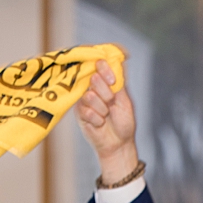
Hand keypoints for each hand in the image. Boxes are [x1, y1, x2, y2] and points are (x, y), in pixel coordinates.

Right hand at [75, 61, 137, 182]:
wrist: (119, 142)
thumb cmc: (123, 121)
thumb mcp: (125, 100)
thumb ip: (119, 81)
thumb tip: (119, 59)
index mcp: (104, 82)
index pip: (98, 66)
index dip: (104, 69)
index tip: (112, 80)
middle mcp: (92, 88)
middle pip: (94, 79)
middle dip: (107, 94)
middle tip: (111, 104)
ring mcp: (83, 99)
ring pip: (90, 96)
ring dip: (103, 109)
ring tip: (106, 115)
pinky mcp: (78, 112)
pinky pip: (87, 111)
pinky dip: (98, 119)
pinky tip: (100, 123)